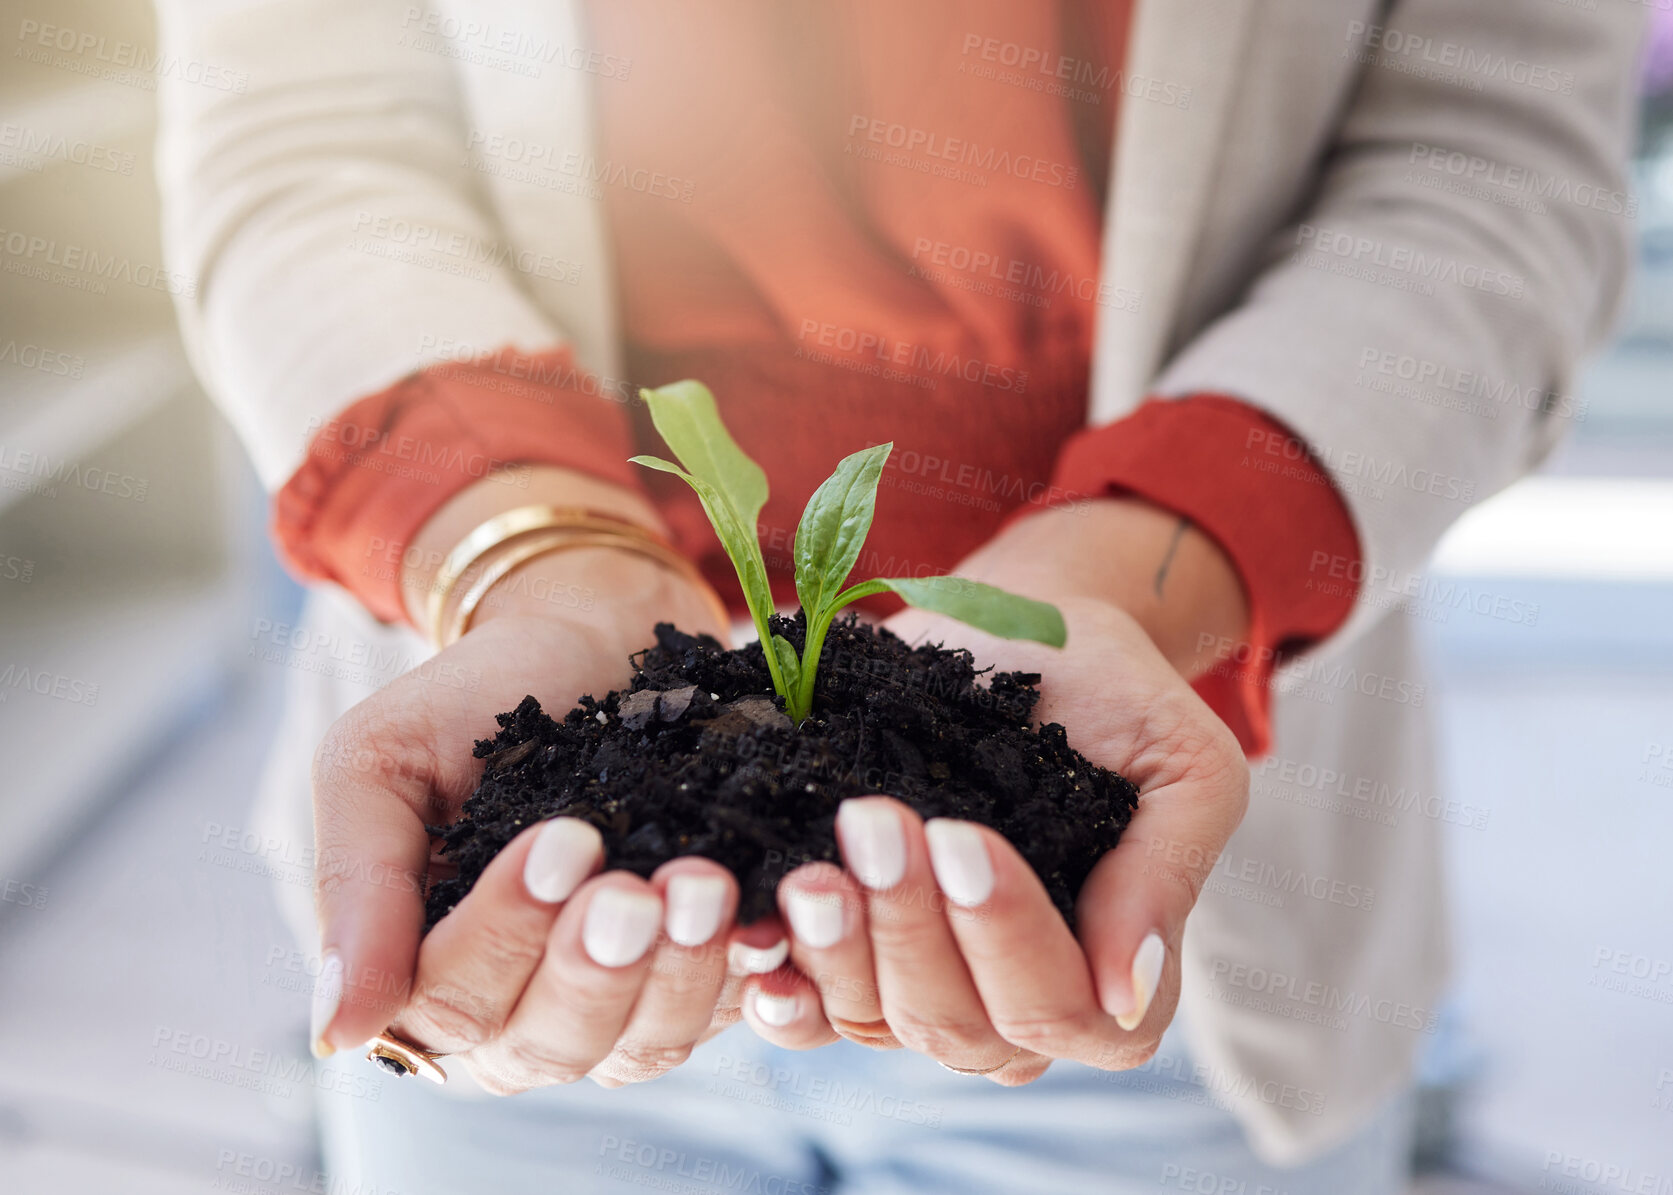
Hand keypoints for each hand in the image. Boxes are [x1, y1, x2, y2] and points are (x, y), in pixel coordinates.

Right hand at [308, 481, 772, 1089]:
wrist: (587, 641)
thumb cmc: (471, 703)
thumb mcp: (381, 764)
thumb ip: (356, 885)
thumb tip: (335, 1031)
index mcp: (424, 977)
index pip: (450, 1005)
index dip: (505, 935)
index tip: (564, 840)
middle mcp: (517, 1015)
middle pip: (550, 1043)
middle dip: (598, 966)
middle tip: (639, 885)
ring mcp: (618, 1006)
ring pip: (643, 1043)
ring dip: (678, 973)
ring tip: (704, 885)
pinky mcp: (704, 977)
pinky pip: (731, 1010)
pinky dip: (750, 972)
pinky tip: (765, 916)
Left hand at [750, 500, 1251, 1082]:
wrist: (1027, 634)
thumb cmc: (1117, 698)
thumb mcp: (1181, 766)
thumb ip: (1164, 874)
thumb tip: (1124, 994)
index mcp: (1112, 982)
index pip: (1061, 1009)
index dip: (1007, 937)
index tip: (962, 837)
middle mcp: (1016, 1008)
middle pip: (960, 1025)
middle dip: (910, 923)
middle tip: (874, 820)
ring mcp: (926, 990)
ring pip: (876, 1020)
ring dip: (839, 945)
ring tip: (812, 865)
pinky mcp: (853, 958)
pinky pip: (810, 1013)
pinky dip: (782, 987)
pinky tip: (756, 939)